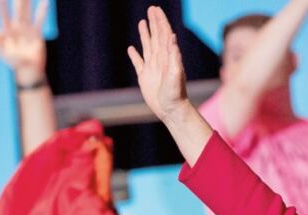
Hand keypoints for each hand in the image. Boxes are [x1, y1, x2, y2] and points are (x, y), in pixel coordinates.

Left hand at [0, 0, 48, 85]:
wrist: (28, 71)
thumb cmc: (13, 62)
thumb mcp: (2, 52)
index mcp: (6, 30)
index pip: (3, 14)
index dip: (2, 5)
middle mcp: (17, 27)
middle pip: (17, 10)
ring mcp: (27, 29)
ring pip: (27, 12)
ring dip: (28, 2)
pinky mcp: (37, 33)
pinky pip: (40, 20)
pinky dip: (42, 11)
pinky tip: (45, 1)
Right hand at [127, 6, 189, 122]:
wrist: (171, 111)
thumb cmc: (176, 94)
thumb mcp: (176, 74)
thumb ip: (174, 56)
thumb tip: (172, 37)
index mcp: (167, 57)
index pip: (163, 34)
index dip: (160, 21)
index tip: (156, 10)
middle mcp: (160, 60)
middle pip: (156, 36)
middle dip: (153, 22)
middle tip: (151, 9)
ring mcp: (152, 68)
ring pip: (147, 46)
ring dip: (144, 34)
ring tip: (142, 22)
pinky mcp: (144, 78)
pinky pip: (138, 63)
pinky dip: (134, 55)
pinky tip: (131, 49)